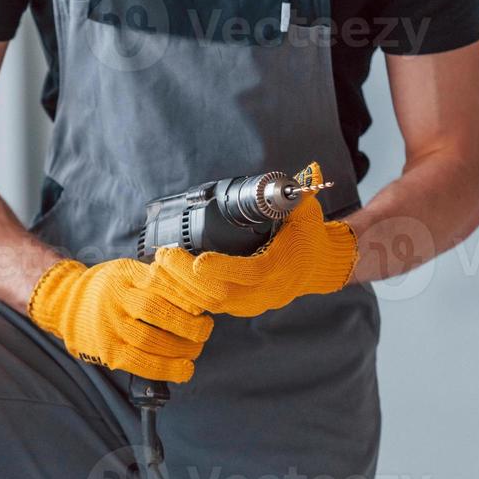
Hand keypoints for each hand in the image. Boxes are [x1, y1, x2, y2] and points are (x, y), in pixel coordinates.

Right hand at [28, 258, 214, 382]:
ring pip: (150, 340)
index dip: (186, 297)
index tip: (205, 307)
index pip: (160, 283)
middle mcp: (115, 299)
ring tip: (195, 349)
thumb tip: (199, 294)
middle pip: (156, 312)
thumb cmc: (109, 287)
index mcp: (125, 275)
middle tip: (205, 330)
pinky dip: (166, 369)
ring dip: (181, 349)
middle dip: (188, 325)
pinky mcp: (107, 351)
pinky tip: (184, 370)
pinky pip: (140, 363)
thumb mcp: (130, 271)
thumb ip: (159, 278)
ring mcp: (109, 326)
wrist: (66, 303)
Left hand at [153, 179, 358, 318]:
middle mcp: (268, 291)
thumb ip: (298, 193)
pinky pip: (211, 306)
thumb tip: (307, 172)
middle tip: (164, 256)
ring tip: (160, 266)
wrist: (318, 265)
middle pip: (222, 293)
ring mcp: (253, 302)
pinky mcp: (242, 306)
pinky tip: (169, 279)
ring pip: (212, 303)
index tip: (197, 261)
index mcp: (283, 267)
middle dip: (187, 277)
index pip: (251, 274)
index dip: (222, 269)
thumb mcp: (307, 211)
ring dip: (182, 287)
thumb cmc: (309, 234)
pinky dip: (188, 295)